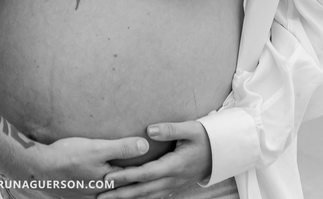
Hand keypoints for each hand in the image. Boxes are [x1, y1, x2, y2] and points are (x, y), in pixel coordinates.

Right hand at [17, 135, 149, 198]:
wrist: (37, 168)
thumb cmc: (66, 156)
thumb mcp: (96, 148)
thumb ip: (121, 148)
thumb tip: (145, 145)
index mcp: (108, 183)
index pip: (133, 181)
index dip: (147, 176)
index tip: (162, 173)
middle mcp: (100, 194)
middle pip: (123, 192)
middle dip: (136, 188)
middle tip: (154, 187)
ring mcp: (88, 196)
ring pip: (110, 195)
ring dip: (121, 191)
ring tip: (131, 188)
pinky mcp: (77, 194)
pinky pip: (97, 195)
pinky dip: (105, 192)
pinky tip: (103, 187)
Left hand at [98, 122, 212, 198]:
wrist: (222, 153)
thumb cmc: (205, 138)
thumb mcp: (191, 129)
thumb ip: (170, 129)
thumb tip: (149, 130)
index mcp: (173, 166)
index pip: (145, 174)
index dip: (125, 176)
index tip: (107, 177)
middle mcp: (171, 180)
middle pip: (141, 190)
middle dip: (119, 194)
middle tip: (100, 195)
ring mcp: (173, 186)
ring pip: (146, 196)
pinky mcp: (173, 187)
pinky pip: (153, 196)